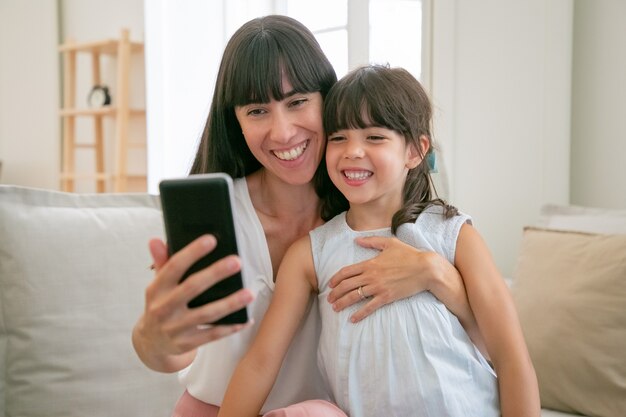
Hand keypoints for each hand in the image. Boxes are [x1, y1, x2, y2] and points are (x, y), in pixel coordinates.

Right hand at [132, 235, 254, 371]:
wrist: (150, 343)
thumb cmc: (161, 305)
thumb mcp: (157, 286)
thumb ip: (161, 262)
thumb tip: (156, 240)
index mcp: (156, 289)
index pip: (174, 267)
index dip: (192, 253)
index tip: (211, 240)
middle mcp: (163, 308)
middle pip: (192, 287)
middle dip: (215, 273)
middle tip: (237, 261)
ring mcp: (174, 328)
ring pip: (207, 314)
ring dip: (230, 303)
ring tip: (250, 293)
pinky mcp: (185, 344)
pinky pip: (212, 335)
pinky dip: (230, 328)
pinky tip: (246, 319)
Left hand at [327, 236, 440, 322]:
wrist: (425, 269)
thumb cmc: (409, 254)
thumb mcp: (389, 243)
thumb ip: (371, 242)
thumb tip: (357, 240)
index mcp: (370, 263)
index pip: (346, 272)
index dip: (335, 279)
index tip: (330, 284)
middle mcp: (371, 276)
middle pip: (346, 286)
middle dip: (335, 293)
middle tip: (329, 299)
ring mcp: (378, 288)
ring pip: (354, 297)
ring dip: (342, 303)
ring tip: (335, 308)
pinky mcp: (386, 297)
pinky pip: (369, 307)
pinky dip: (359, 314)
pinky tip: (352, 319)